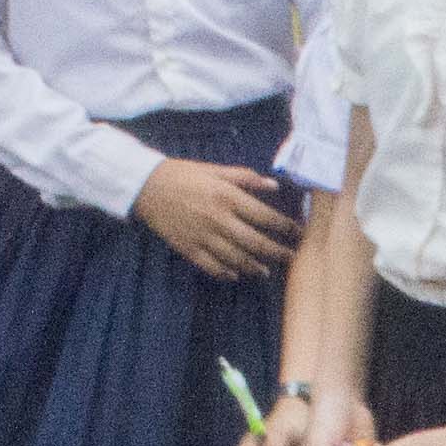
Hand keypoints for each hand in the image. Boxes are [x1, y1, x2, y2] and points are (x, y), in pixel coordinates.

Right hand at [130, 159, 294, 282]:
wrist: (146, 186)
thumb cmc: (184, 174)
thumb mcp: (216, 169)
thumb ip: (246, 178)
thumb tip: (274, 186)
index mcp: (228, 197)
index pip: (266, 217)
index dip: (286, 227)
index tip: (299, 233)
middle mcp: (219, 219)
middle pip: (256, 243)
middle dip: (278, 252)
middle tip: (291, 257)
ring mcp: (204, 237)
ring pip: (237, 259)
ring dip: (255, 267)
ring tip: (266, 271)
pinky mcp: (189, 249)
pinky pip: (212, 267)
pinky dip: (226, 274)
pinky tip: (236, 275)